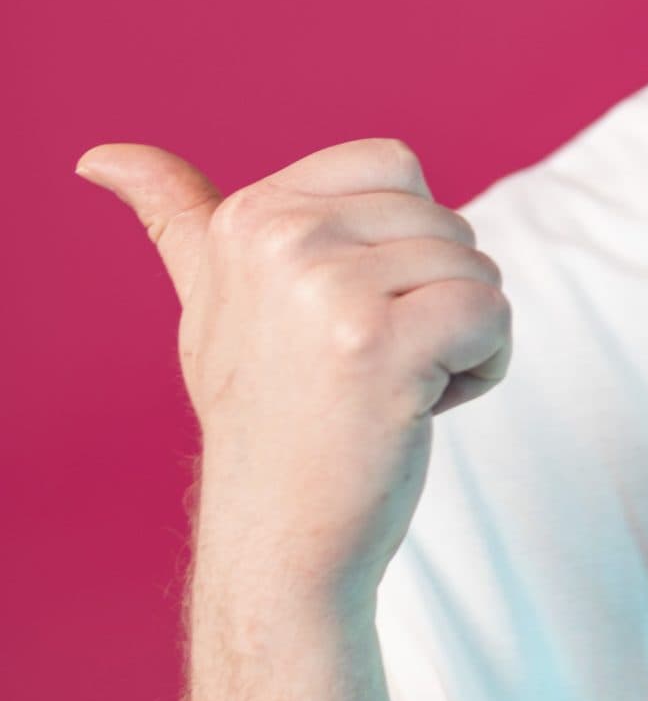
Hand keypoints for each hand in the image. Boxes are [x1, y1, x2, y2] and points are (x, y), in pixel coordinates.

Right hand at [74, 136, 510, 611]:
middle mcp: (280, 239)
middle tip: (363, 369)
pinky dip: (484, 366)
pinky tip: (422, 410)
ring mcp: (327, 289)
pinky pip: (492, 312)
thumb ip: (179, 220)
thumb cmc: (263, 417)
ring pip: (475, 267)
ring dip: (461, 337)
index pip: (395, 165)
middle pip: (444, 217)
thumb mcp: (209, 303)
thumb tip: (103, 158)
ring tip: (387, 391)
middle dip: (434, 295)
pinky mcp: (380, 343)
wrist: (278, 543)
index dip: (400, 242)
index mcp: (247, 216)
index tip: (341, 315)